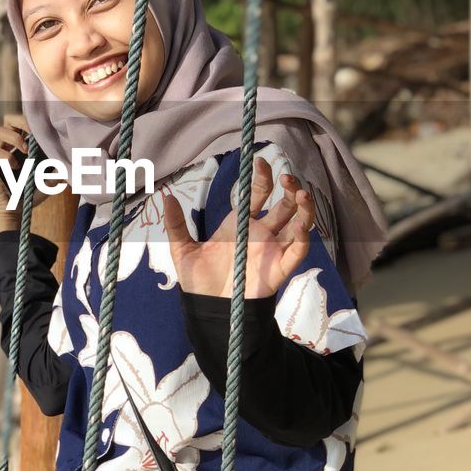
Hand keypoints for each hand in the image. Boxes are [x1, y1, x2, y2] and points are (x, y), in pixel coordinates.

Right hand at [0, 112, 48, 232]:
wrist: (15, 212)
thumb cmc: (30, 194)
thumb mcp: (49, 181)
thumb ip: (58, 170)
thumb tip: (71, 161)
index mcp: (20, 145)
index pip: (21, 122)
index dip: (30, 120)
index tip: (42, 129)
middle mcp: (8, 146)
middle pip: (7, 119)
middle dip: (20, 122)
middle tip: (32, 133)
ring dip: (13, 137)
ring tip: (26, 150)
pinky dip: (6, 156)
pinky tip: (15, 166)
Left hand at [163, 157, 313, 298]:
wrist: (206, 309)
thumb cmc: (197, 280)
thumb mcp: (182, 249)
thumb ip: (176, 224)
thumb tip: (166, 197)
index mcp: (239, 224)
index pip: (258, 194)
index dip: (263, 178)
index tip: (259, 162)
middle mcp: (260, 234)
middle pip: (284, 206)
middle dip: (289, 189)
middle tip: (287, 177)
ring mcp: (272, 250)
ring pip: (297, 224)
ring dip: (303, 208)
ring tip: (301, 193)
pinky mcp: (278, 269)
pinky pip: (296, 252)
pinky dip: (302, 238)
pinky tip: (300, 226)